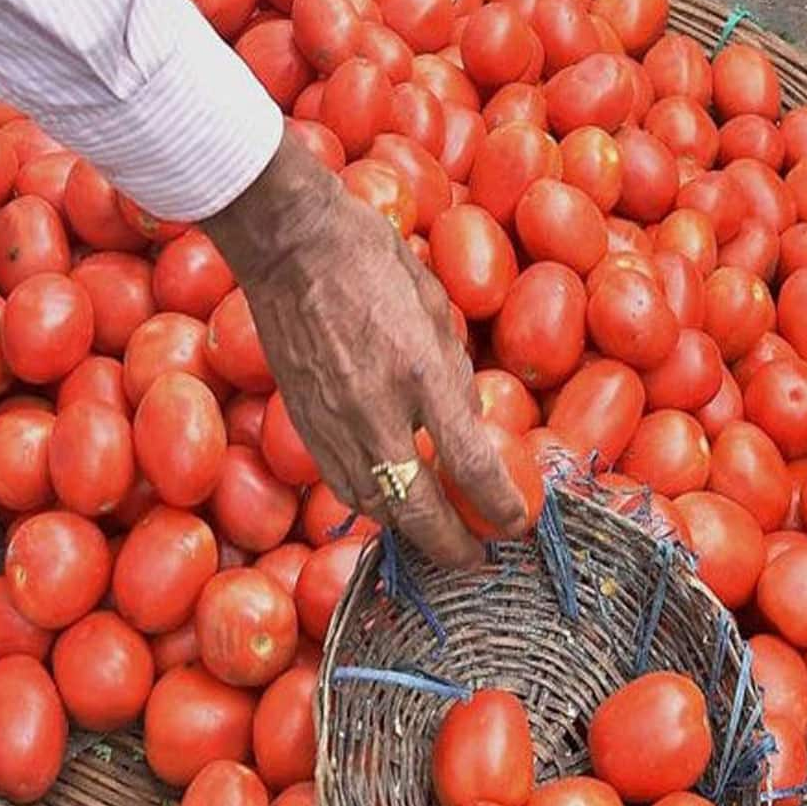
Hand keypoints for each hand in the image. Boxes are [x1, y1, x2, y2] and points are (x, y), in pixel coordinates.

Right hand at [205, 133, 528, 566]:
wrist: (289, 245)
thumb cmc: (372, 259)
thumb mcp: (435, 306)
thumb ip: (452, 371)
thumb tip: (468, 421)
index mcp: (420, 371)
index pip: (469, 463)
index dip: (500, 505)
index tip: (517, 522)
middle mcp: (375, 410)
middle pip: (415, 507)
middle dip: (451, 545)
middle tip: (475, 560)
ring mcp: (332, 422)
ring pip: (373, 505)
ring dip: (409, 532)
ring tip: (435, 538)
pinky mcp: (302, 423)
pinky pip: (340, 483)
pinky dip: (371, 504)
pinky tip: (389, 504)